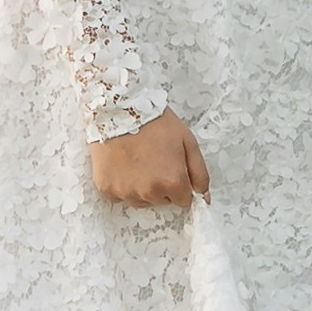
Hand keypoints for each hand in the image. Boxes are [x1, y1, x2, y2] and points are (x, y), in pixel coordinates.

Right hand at [90, 109, 209, 208]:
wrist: (120, 109)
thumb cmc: (154, 122)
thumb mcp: (187, 142)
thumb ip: (200, 173)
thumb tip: (204, 198)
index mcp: (172, 182)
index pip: (183, 201)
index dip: (179, 184)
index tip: (171, 168)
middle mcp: (149, 192)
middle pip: (161, 201)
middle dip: (161, 186)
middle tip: (153, 160)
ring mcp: (126, 192)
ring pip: (140, 201)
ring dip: (141, 188)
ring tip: (136, 162)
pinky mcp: (106, 189)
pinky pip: (119, 196)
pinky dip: (121, 184)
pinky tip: (121, 165)